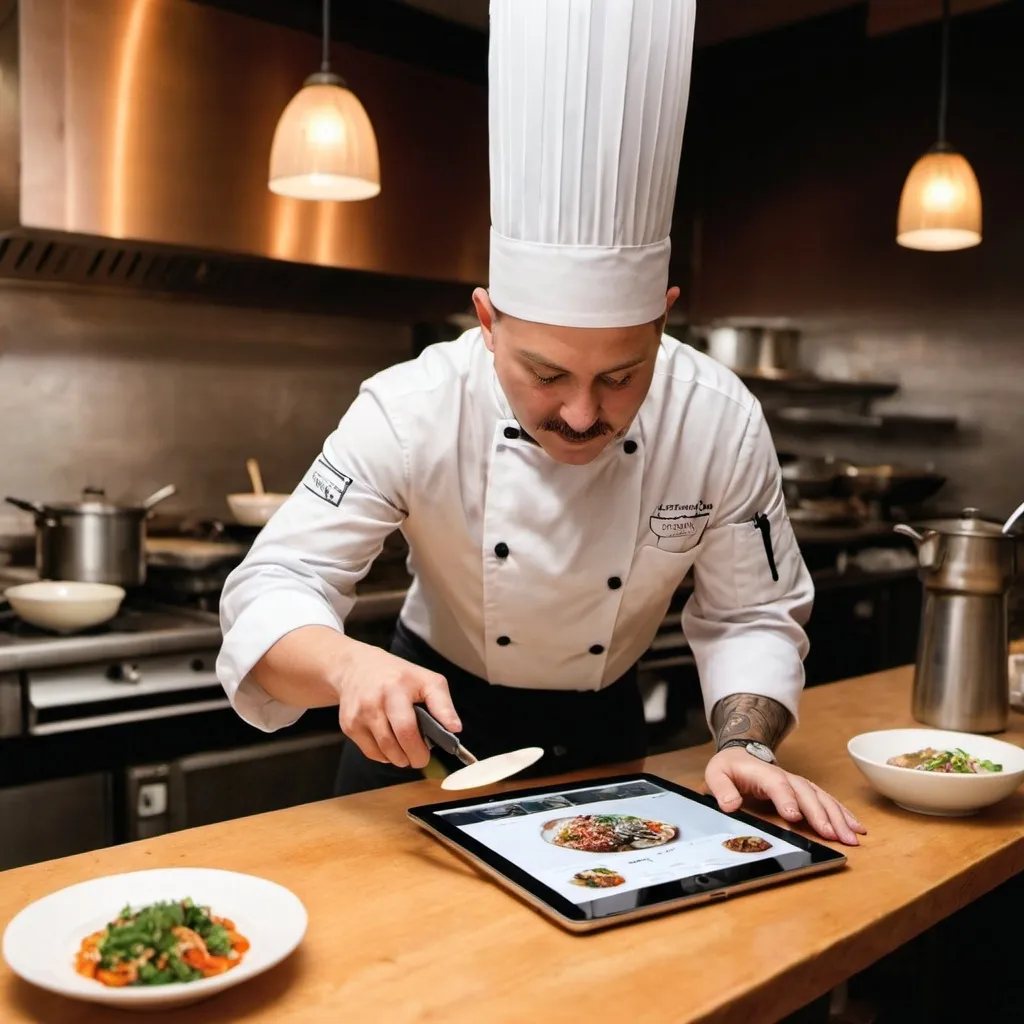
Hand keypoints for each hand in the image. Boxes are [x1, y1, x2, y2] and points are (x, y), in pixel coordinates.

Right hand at [335, 641, 460, 769]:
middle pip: (394, 745)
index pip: (406, 728)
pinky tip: (391, 743)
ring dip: (399, 758)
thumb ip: (443, 704)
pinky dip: (384, 755)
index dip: (419, 749)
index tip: (428, 755)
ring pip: (383, 753)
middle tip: (420, 758)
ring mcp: (358, 715)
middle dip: (412, 757)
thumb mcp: (426, 680)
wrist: (356, 668)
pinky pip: (371, 752)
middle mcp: (373, 702)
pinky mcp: (348, 726)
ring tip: (407, 748)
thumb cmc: (398, 676)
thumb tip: (455, 729)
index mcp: (396, 689)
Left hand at [705, 747, 866, 845]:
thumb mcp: (716, 774)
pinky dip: (842, 813)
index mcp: (763, 773)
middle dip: (820, 814)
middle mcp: (785, 777)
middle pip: (806, 793)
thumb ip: (721, 789)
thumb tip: (731, 805)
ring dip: (838, 816)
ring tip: (851, 836)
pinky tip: (856, 827)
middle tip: (832, 835)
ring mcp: (798, 784)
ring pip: (821, 797)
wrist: (742, 753)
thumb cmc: (730, 766)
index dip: (786, 799)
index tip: (794, 817)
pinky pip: (827, 800)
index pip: (777, 784)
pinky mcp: (806, 791)